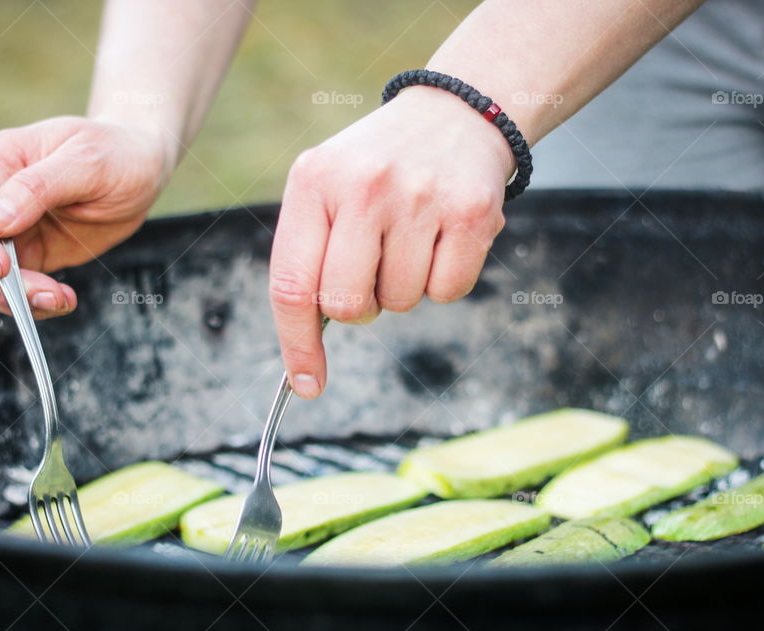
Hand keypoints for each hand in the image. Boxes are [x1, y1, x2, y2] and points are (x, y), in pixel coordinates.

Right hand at [0, 116, 170, 316]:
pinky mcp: (30, 256)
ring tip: (59, 300)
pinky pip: (11, 290)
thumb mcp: (86, 161)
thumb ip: (38, 187)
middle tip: (42, 294)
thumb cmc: (114, 152)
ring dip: (12, 299)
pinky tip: (64, 300)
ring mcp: (7, 232)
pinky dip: (31, 304)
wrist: (141, 167)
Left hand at [269, 87, 513, 398]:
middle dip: (359, 306)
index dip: (297, 344)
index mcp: (313, 180)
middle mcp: (364, 185)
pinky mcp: (472, 211)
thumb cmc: (377, 169)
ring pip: (400, 303)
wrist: (454, 113)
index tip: (306, 384)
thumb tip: (305, 350)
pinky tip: (443, 238)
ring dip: (403, 288)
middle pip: (347, 306)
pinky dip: (443, 280)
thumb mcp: (326, 187)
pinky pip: (447, 293)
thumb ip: (309, 255)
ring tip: (410, 237)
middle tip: (371, 271)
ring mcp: (421, 197)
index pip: (291, 283)